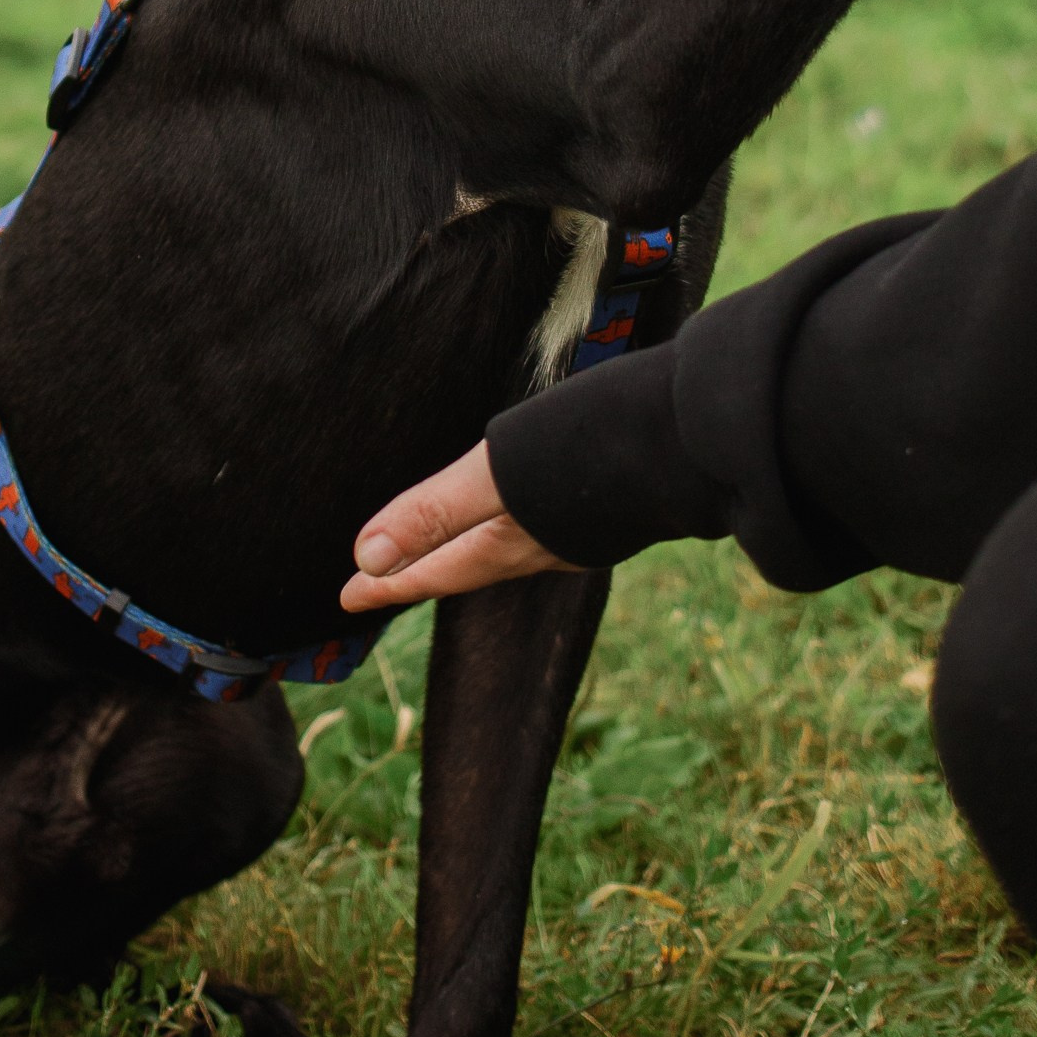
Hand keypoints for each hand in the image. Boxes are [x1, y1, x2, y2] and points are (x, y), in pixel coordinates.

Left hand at [339, 443, 578, 610]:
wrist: (688, 437)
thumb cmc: (591, 453)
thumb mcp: (498, 478)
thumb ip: (437, 514)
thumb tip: (368, 557)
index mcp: (505, 547)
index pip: (431, 572)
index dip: (386, 585)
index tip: (348, 600)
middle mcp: (538, 549)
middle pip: (461, 566)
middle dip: (419, 573)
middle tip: (379, 583)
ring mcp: (571, 534)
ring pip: (495, 549)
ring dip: (458, 550)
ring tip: (435, 549)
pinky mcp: (595, 510)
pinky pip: (526, 527)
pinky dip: (495, 528)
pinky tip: (506, 512)